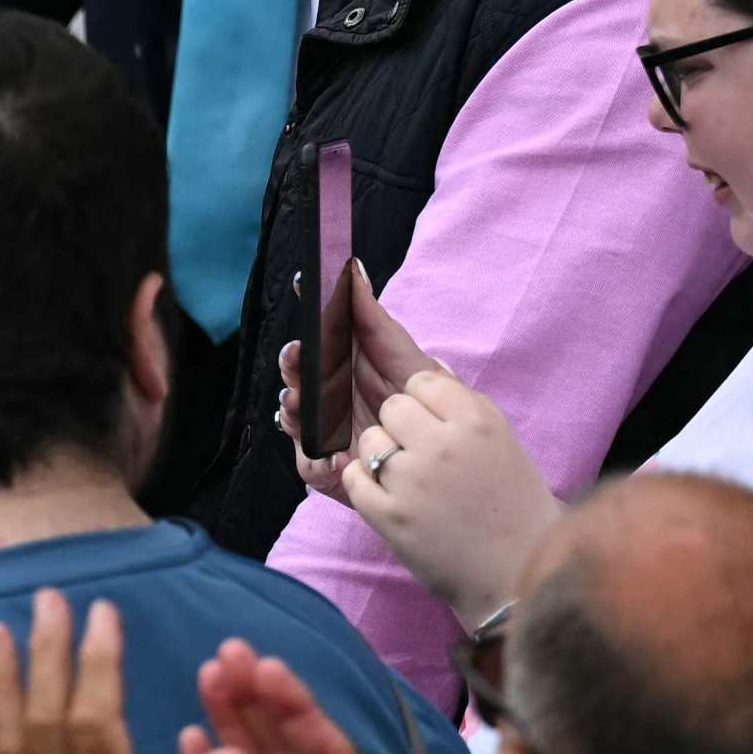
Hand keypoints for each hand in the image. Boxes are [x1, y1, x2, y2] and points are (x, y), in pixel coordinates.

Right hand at [276, 265, 441, 501]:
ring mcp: (330, 434)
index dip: (315, 317)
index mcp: (357, 370)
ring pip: (295, 417)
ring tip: (297, 406)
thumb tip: (355, 272)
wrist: (459, 481)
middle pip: (303, 375)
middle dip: (295, 364)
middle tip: (297, 355)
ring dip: (293, 410)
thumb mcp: (414, 372)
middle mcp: (338, 399)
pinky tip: (333, 458)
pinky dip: (316, 460)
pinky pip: (309, 464)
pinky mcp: (329, 470)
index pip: (327, 338)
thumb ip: (381, 328)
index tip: (303, 289)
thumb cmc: (437, 421)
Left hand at [346, 368, 560, 627]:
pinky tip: (395, 499)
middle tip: (422, 456)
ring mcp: (412, 480)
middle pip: (392, 407)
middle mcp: (444, 444)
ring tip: (414, 482)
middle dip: (401, 428)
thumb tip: (429, 368)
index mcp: (479, 421)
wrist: (518, 575)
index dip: (424, 403)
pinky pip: (353, 477)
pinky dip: (367, 486)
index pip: (422, 381)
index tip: (436, 425)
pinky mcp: (388, 514)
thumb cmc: (514, 506)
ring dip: (383, 457)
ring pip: (370, 441)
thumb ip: (463, 406)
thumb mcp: (502, 444)